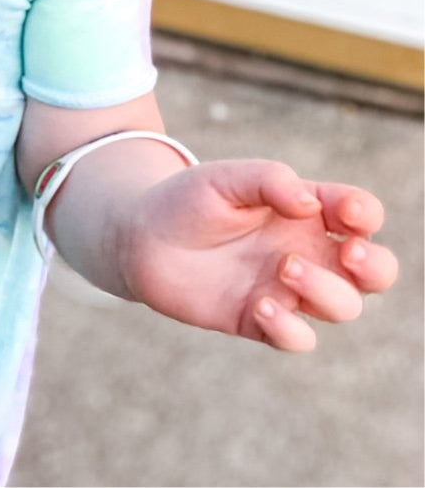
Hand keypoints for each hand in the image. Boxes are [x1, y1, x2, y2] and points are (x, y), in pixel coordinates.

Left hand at [122, 159, 398, 351]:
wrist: (140, 235)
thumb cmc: (189, 199)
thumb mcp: (226, 177)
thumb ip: (270, 180)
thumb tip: (312, 205)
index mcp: (306, 211)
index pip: (359, 215)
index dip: (365, 214)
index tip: (344, 211)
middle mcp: (306, 251)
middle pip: (374, 272)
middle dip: (375, 267)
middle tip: (349, 254)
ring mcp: (286, 288)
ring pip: (343, 307)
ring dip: (326, 290)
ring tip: (284, 266)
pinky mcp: (259, 320)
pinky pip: (297, 339)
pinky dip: (289, 328)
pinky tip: (261, 304)